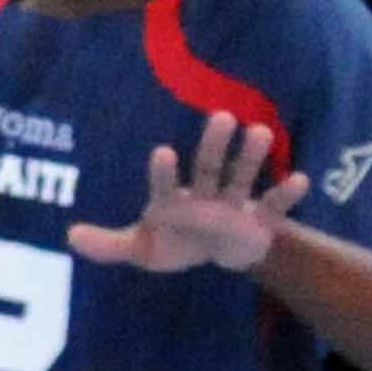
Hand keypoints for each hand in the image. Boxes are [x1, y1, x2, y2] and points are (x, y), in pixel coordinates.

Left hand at [67, 111, 304, 276]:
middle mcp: (205, 194)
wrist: (218, 254)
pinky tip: (301, 178)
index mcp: (172, 199)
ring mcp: (234, 204)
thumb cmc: (176, 242)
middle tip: (222, 116)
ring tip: (260, 132)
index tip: (163, 152)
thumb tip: (70, 237)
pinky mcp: (259, 220)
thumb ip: (108, 245)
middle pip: (209, 167)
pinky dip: (286, 193)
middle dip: (215, 145)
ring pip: (242, 177)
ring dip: (251, 156)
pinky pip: (274, 206)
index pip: (165, 183)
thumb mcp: (141, 248)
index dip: (163, 172)